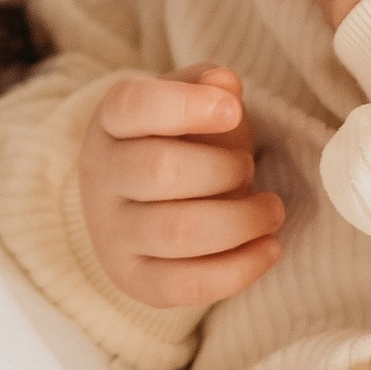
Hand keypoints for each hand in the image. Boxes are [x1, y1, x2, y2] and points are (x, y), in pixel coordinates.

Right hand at [79, 66, 285, 312]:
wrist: (143, 198)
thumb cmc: (180, 140)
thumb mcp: (191, 100)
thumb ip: (208, 86)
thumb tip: (223, 84)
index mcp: (110, 121)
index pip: (134, 106)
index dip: (185, 105)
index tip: (232, 109)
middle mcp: (100, 175)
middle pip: (161, 171)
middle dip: (224, 169)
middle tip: (249, 167)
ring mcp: (110, 232)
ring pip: (178, 232)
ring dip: (241, 220)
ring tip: (270, 209)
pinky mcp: (133, 279)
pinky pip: (185, 285)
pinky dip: (239, 269)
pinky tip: (269, 247)